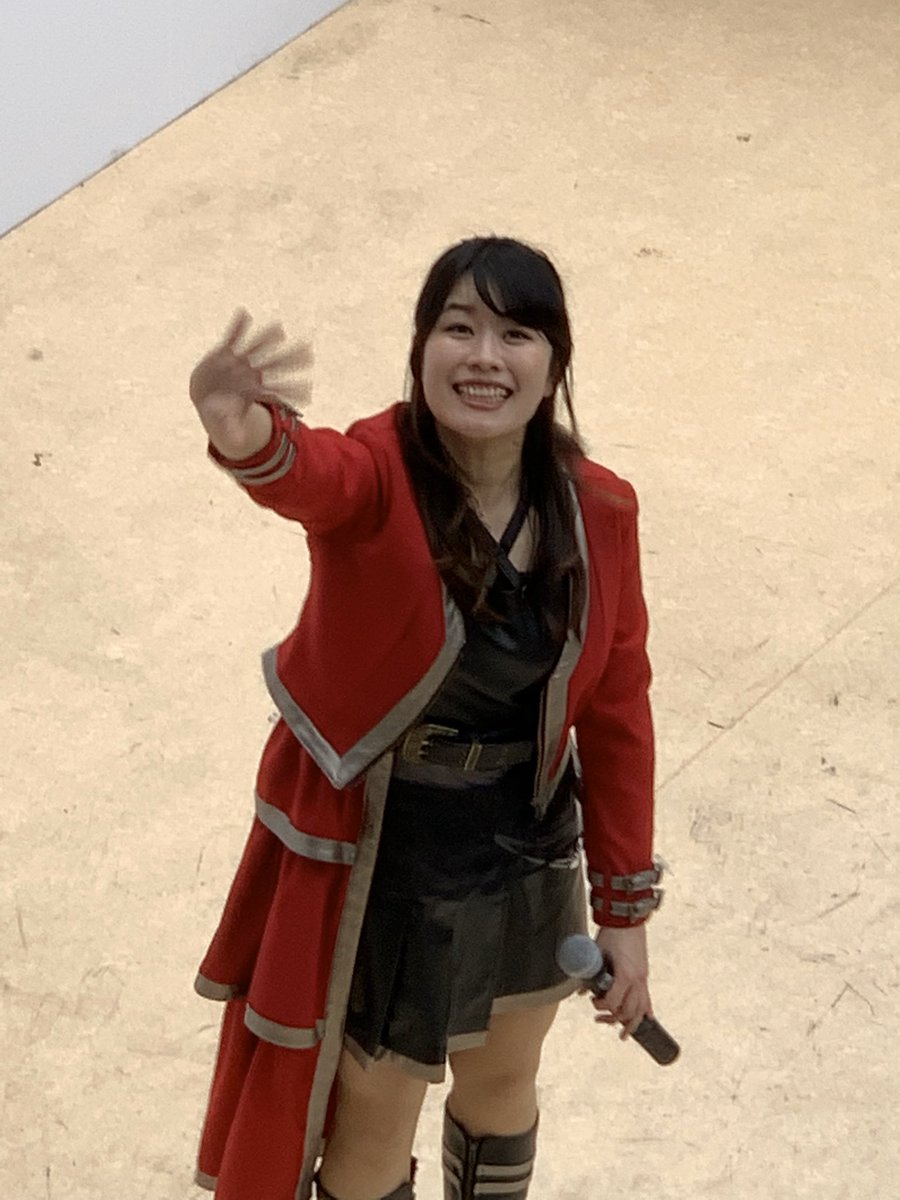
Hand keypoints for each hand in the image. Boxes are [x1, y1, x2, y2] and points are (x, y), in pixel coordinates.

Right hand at [189, 309, 311, 452]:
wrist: (206, 394)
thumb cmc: (221, 411)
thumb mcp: (225, 423)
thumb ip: (232, 429)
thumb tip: (237, 442)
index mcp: (255, 391)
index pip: (277, 391)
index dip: (292, 391)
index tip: (309, 392)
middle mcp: (252, 373)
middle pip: (275, 365)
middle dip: (291, 359)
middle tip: (309, 350)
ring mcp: (240, 361)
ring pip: (256, 347)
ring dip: (267, 338)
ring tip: (280, 329)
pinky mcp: (225, 351)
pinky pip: (232, 336)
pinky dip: (237, 326)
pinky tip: (243, 314)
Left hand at [588, 924, 651, 1040]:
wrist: (627, 919)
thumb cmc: (611, 934)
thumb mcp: (597, 952)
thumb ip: (589, 972)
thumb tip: (580, 989)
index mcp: (625, 975)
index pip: (613, 1002)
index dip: (601, 1006)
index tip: (592, 1002)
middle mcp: (637, 980)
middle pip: (628, 1011)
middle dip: (613, 1019)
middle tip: (600, 1020)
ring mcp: (643, 978)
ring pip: (641, 1009)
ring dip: (632, 1023)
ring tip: (624, 1034)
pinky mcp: (645, 974)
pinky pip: (647, 998)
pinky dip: (646, 1010)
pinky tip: (645, 1019)